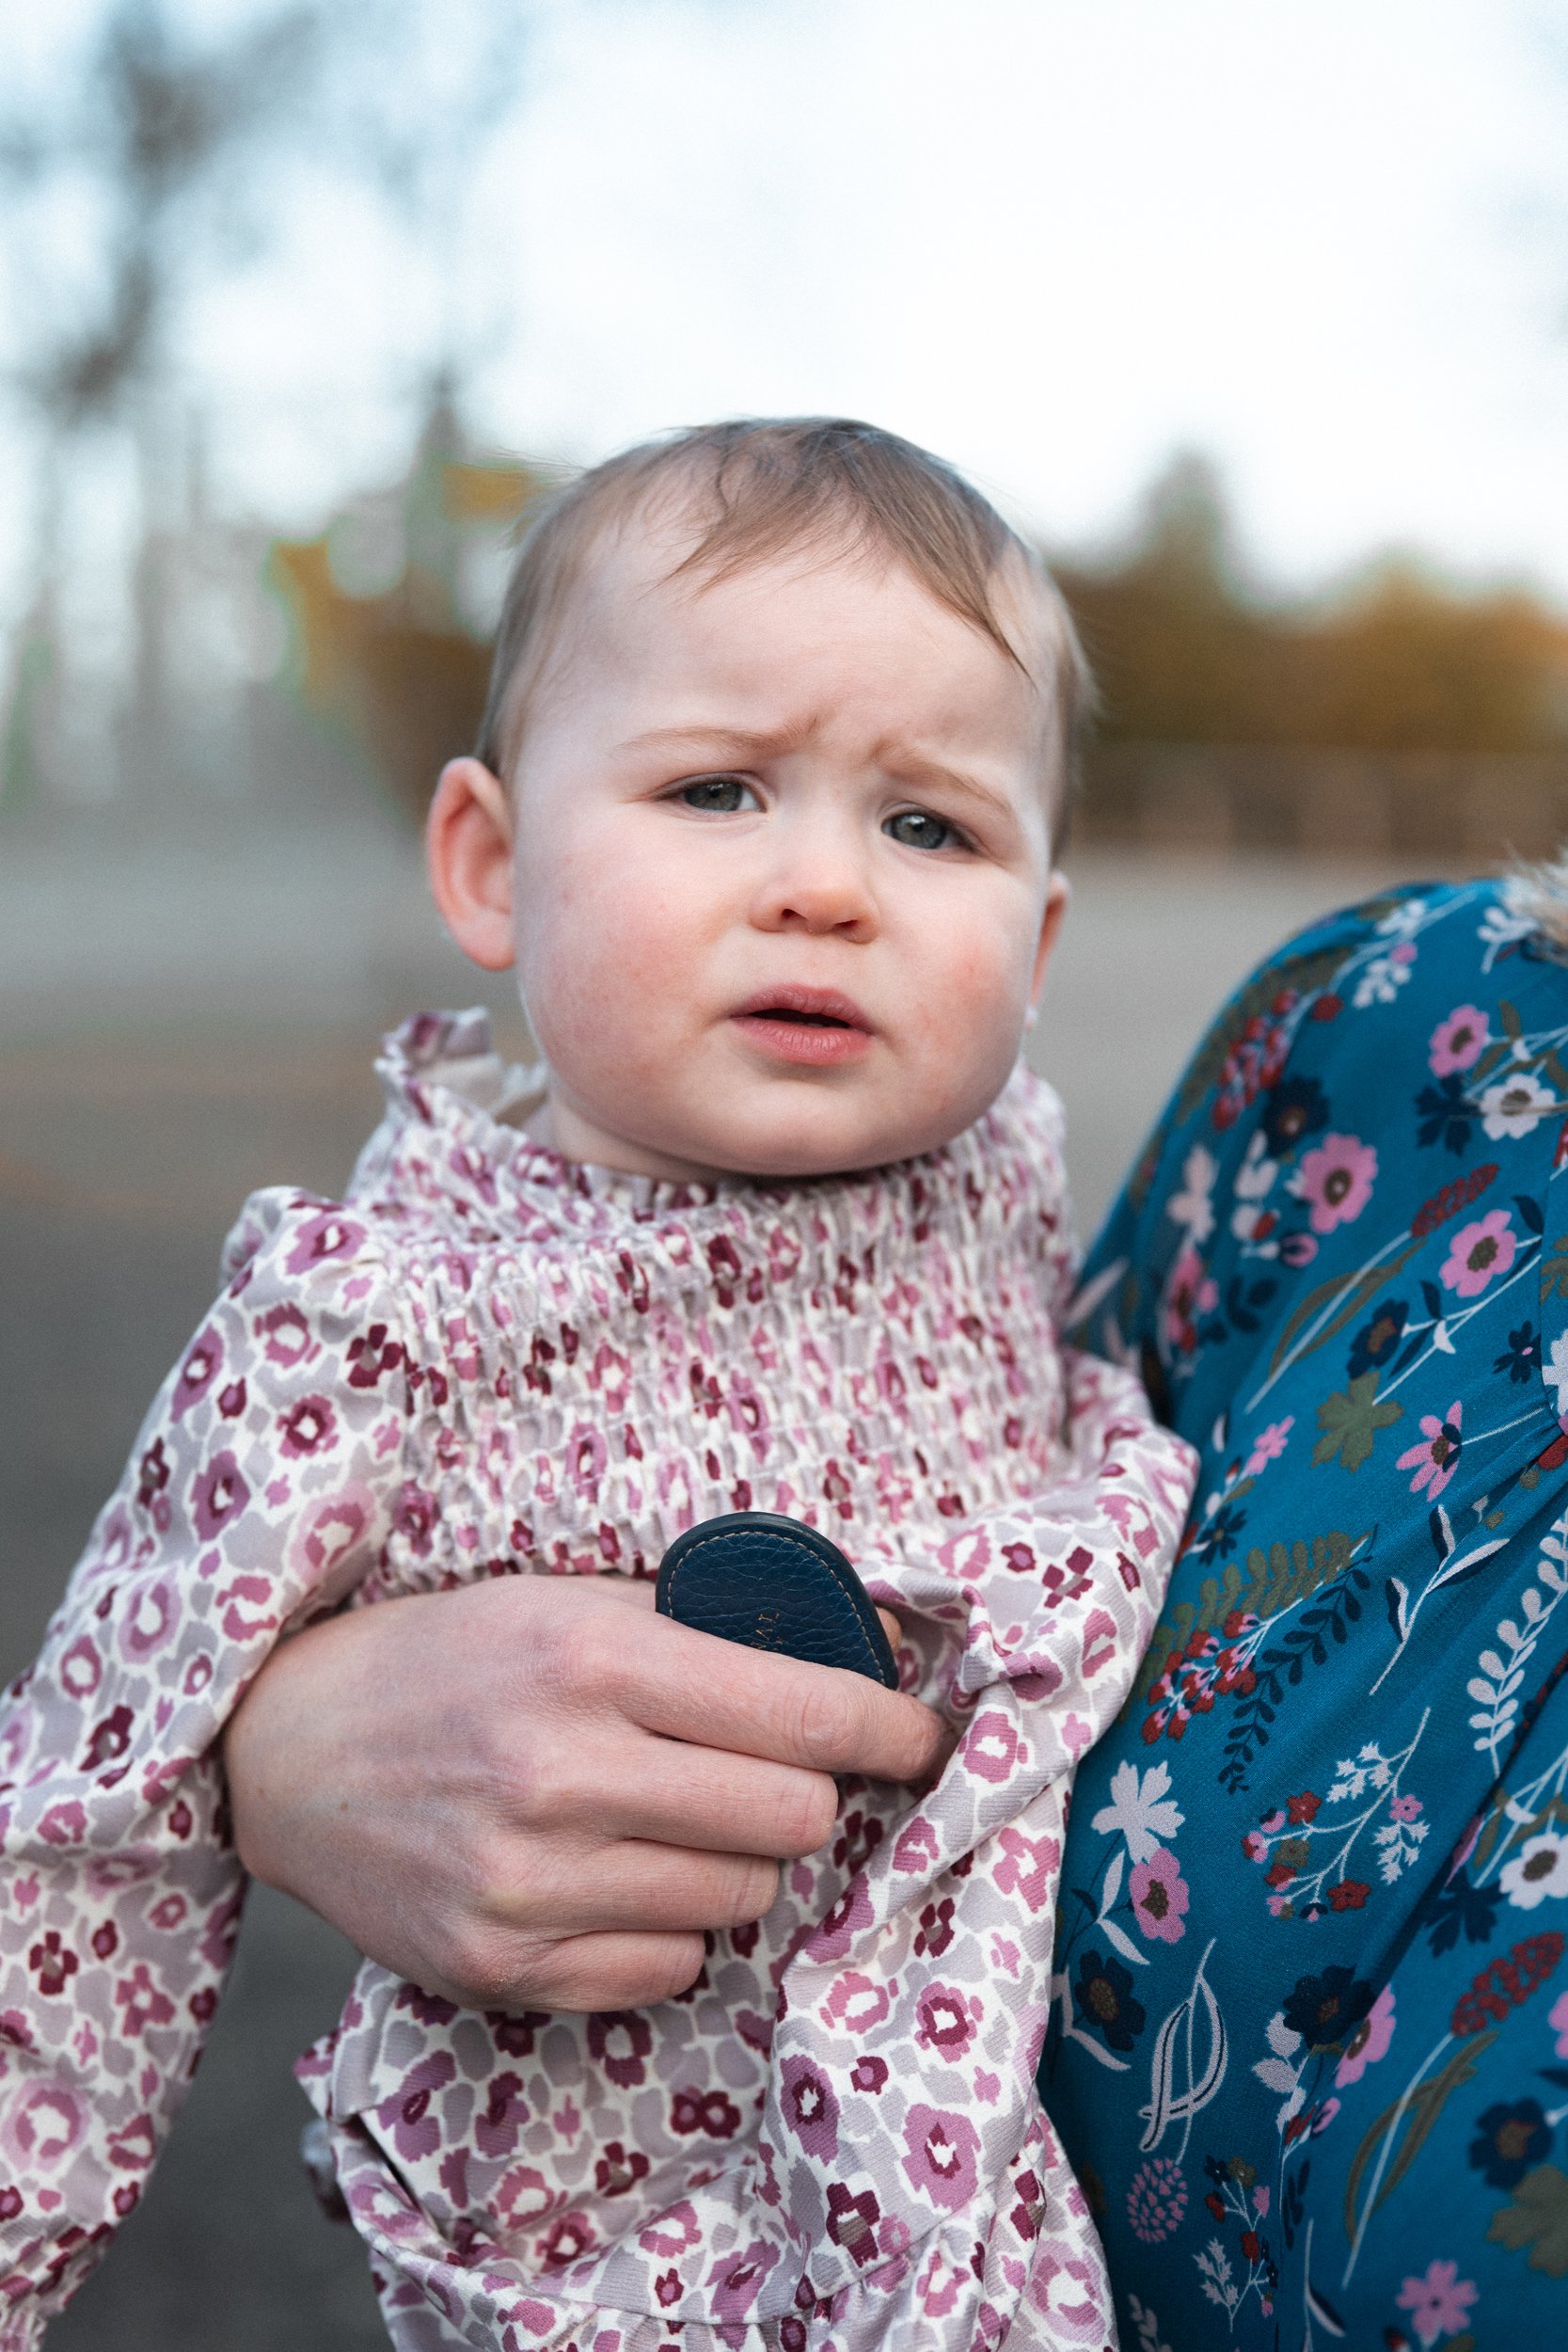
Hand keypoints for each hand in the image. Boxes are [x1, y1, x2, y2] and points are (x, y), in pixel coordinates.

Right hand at [222, 1575, 943, 2011]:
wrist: (288, 1751)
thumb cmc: (450, 1658)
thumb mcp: (566, 1599)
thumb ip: (699, 1628)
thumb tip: (860, 1654)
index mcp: (589, 1658)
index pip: (804, 1711)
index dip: (891, 1729)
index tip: (926, 1738)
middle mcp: (562, 1773)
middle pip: (794, 1820)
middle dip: (807, 1795)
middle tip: (776, 1773)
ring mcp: (530, 1883)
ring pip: (742, 1901)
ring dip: (739, 1862)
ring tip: (679, 1820)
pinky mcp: (504, 1965)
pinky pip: (670, 1967)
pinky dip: (672, 1926)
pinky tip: (620, 1876)